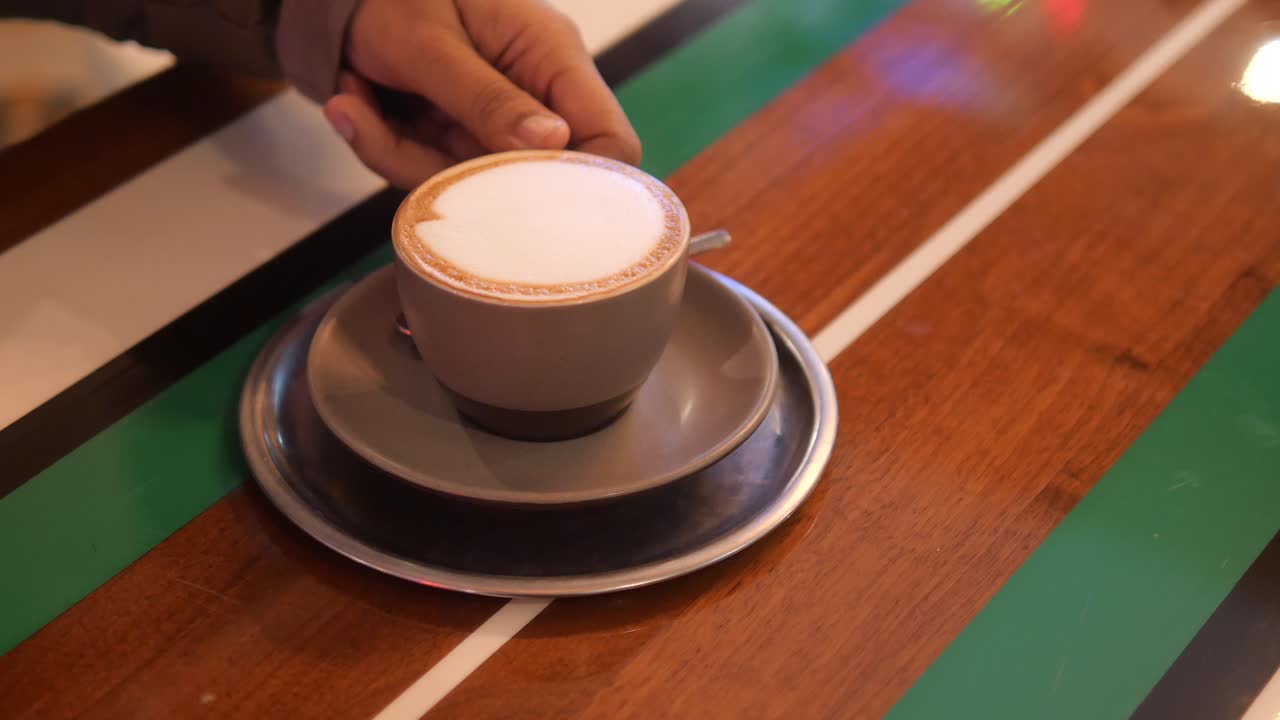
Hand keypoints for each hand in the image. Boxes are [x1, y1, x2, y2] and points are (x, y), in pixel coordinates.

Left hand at [321, 0, 641, 188]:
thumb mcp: (431, 43)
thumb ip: (486, 97)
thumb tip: (554, 144)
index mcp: (552, 57)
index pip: (610, 140)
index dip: (586, 182)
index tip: (528, 196)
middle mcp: (534, 100)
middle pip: (533, 180)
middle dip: (460, 175)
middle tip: (400, 135)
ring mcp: (495, 126)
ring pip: (472, 187)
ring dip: (401, 155)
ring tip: (351, 101)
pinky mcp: (457, 143)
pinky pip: (431, 175)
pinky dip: (383, 148)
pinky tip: (350, 103)